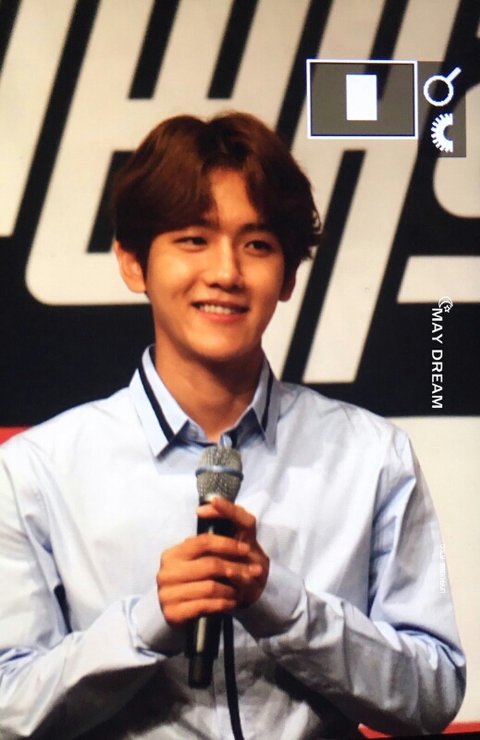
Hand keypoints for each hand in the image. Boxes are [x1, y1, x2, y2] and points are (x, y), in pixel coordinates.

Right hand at [157, 498, 268, 626]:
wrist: (183, 615)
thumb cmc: (199, 580)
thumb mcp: (206, 557)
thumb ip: (212, 532)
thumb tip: (214, 501)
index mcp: (174, 553)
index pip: (203, 542)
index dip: (227, 544)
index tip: (246, 549)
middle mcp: (166, 571)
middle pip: (210, 564)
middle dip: (236, 568)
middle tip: (253, 573)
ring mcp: (166, 593)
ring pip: (210, 587)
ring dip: (231, 589)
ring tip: (241, 591)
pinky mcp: (172, 613)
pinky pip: (205, 606)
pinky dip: (223, 604)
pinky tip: (231, 603)